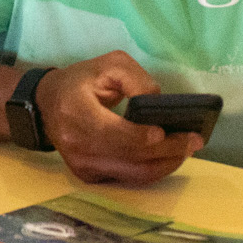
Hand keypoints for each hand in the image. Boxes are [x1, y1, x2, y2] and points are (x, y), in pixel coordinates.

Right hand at [37, 52, 202, 185]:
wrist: (47, 105)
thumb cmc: (81, 81)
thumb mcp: (109, 64)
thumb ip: (136, 79)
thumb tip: (158, 102)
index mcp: (76, 112)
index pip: (110, 132)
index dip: (138, 136)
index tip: (164, 132)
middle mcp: (76, 145)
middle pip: (128, 157)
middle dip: (166, 151)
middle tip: (195, 140)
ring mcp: (82, 165)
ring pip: (132, 174)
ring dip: (165, 163)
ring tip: (188, 148)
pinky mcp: (89, 176)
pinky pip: (127, 178)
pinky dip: (152, 169)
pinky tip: (170, 156)